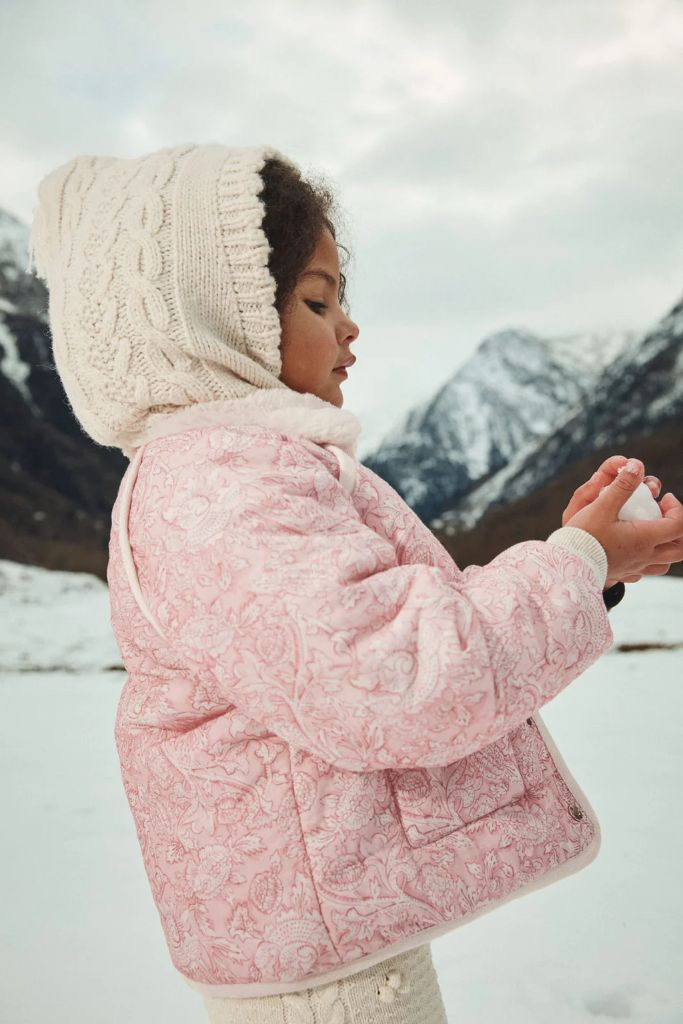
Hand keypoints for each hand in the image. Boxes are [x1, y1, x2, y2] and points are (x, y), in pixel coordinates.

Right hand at [561, 455, 676, 585]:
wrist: (568, 566)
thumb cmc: (584, 537)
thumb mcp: (602, 506)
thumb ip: (621, 485)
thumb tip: (636, 465)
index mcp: (645, 538)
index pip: (679, 524)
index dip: (677, 508)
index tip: (662, 497)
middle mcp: (645, 556)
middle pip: (680, 548)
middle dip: (677, 527)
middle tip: (663, 514)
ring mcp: (636, 568)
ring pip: (665, 563)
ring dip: (665, 546)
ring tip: (651, 532)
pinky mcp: (623, 574)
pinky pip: (644, 571)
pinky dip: (647, 560)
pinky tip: (634, 550)